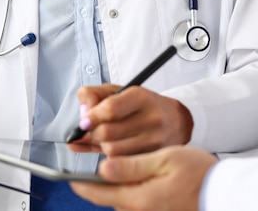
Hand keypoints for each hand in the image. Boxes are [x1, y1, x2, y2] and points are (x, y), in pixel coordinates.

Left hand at [71, 145, 217, 210]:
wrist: (225, 193)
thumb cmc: (199, 174)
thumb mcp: (164, 159)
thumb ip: (132, 165)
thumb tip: (103, 167)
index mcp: (139, 198)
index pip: (99, 192)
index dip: (80, 183)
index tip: (69, 176)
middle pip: (109, 199)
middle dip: (101, 184)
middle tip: (96, 166)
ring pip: (123, 202)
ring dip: (117, 188)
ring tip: (119, 169)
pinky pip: (137, 206)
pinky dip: (132, 194)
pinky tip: (140, 180)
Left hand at [74, 84, 192, 154]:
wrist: (175, 120)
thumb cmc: (141, 105)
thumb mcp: (119, 91)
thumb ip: (94, 95)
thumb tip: (81, 116)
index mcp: (141, 97)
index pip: (110, 108)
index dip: (92, 116)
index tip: (84, 121)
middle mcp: (151, 119)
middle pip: (108, 133)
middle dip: (94, 133)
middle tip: (93, 131)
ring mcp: (155, 141)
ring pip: (113, 152)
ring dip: (101, 148)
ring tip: (104, 141)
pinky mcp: (155, 159)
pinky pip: (123, 165)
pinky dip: (111, 160)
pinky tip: (111, 153)